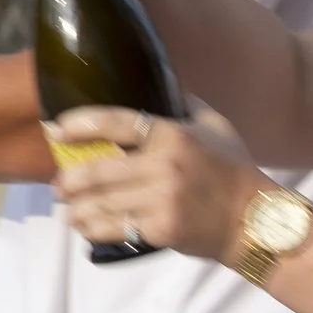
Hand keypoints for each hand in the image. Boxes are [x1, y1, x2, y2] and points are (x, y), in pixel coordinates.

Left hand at [47, 104, 266, 260]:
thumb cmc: (233, 170)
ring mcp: (162, 199)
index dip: (81, 124)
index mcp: (173, 135)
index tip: (57, 129)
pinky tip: (83, 226)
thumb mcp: (215, 127)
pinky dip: (93, 228)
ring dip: (76, 208)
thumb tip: (161, 82)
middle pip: (99, 170)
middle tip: (58, 184)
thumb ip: (185, 105)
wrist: (256, 222)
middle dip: (70, 179)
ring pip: (102, 203)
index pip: (117, 123)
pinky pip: (116, 228)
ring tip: (66, 208)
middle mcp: (164, 165)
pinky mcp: (161, 230)